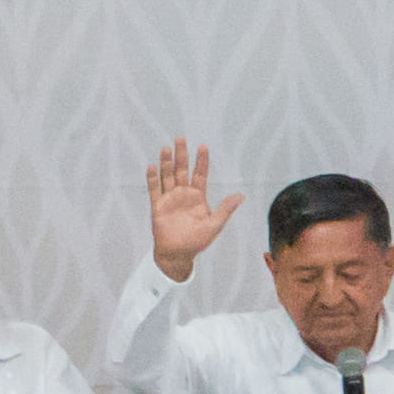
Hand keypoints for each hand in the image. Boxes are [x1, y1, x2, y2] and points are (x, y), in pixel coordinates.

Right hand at [144, 138, 243, 283]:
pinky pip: (154, 189)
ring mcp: (169, 199)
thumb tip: (240, 196)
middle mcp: (183, 194)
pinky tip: (152, 166)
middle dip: (181, 155)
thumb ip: (225, 209)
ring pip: (167, 176)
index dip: (201, 161)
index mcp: (197, 197)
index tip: (203, 147)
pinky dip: (152, 178)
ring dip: (166, 163)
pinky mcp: (157, 206)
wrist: (177, 254)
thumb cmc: (197, 241)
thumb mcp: (214, 225)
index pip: (200, 174)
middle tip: (181, 138)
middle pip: (182, 170)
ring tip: (166, 148)